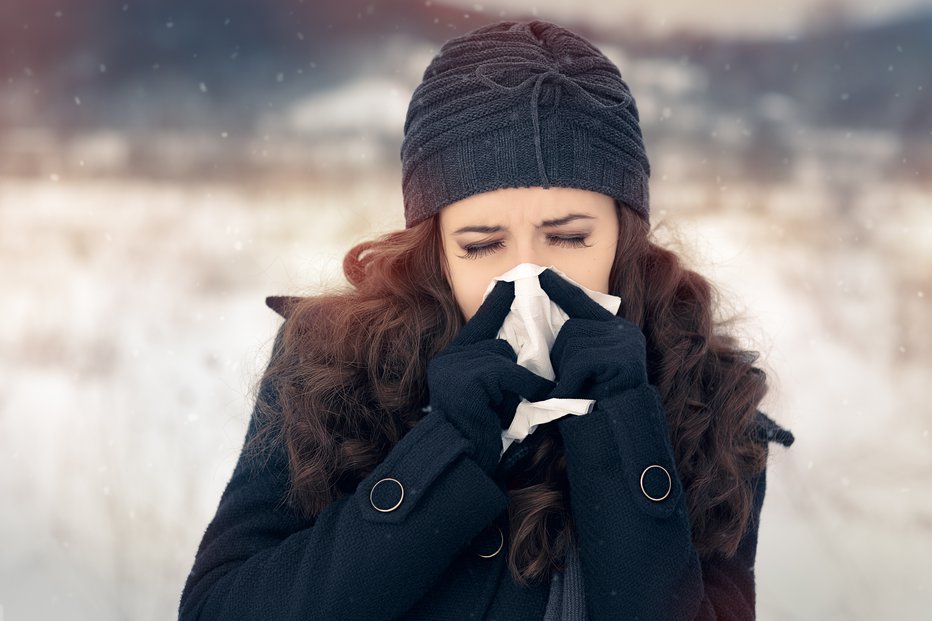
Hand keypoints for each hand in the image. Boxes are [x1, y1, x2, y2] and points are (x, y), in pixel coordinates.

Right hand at [427, 280, 555, 473]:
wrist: (464, 459)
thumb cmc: (481, 431)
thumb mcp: (488, 393)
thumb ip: (493, 368)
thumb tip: (514, 347)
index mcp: (451, 360)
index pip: (478, 325)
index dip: (495, 305)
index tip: (509, 283)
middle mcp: (448, 360)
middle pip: (498, 345)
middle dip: (511, 372)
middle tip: (505, 401)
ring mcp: (454, 369)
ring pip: (504, 357)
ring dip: (514, 383)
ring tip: (503, 408)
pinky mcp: (467, 380)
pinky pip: (508, 372)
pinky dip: (523, 386)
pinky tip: (521, 402)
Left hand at [537, 268, 648, 401]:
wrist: (620, 433)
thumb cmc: (595, 404)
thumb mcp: (581, 371)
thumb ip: (573, 346)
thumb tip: (542, 329)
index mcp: (618, 331)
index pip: (585, 304)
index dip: (562, 291)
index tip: (543, 275)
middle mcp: (625, 332)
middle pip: (571, 330)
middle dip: (560, 359)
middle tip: (571, 384)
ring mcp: (627, 344)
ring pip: (571, 345)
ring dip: (565, 373)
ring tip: (580, 391)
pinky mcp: (623, 358)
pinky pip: (579, 362)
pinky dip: (569, 382)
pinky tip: (577, 396)